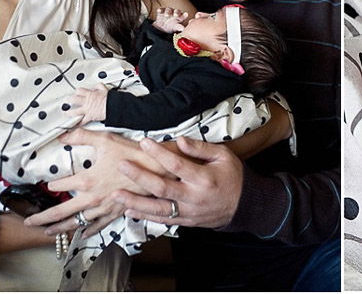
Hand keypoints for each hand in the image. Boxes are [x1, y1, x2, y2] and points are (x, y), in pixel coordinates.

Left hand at [24, 129, 171, 236]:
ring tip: (48, 232)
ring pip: (77, 222)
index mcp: (87, 179)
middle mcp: (92, 197)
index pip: (60, 183)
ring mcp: (103, 207)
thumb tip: (63, 135)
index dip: (51, 183)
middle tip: (30, 222)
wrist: (156, 169)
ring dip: (61, 228)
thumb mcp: (105, 140)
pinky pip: (98, 226)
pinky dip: (87, 232)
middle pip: (61, 212)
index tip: (46, 183)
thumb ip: (81, 136)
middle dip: (43, 218)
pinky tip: (81, 235)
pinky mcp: (116, 212)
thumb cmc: (132, 154)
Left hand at [66, 83, 107, 123]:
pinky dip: (79, 124)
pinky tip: (76, 125)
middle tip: (66, 101)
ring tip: (65, 113)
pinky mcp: (90, 116)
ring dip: (69, 113)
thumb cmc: (110, 98)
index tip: (76, 93)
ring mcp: (87, 109)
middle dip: (69, 100)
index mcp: (90, 94)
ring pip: (74, 111)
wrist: (114, 106)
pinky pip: (83, 121)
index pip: (79, 91)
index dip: (77, 92)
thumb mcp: (104, 89)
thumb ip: (99, 87)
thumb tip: (97, 86)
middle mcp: (86, 101)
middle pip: (74, 99)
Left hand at [113, 136, 242, 228]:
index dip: (159, 152)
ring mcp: (189, 212)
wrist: (245, 205)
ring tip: (116, 194)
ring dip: (135, 201)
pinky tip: (129, 210)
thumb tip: (179, 140)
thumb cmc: (233, 176)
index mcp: (204, 178)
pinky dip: (145, 216)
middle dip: (140, 176)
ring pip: (158, 208)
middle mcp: (194, 197)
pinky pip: (162, 220)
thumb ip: (201, 148)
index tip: (144, 142)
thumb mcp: (223, 155)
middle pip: (162, 188)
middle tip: (122, 165)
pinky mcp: (186, 221)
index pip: (177, 164)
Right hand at [153, 7, 188, 32]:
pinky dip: (160, 10)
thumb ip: (179, 27)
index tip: (186, 14)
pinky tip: (159, 11)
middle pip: (177, 11)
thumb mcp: (175, 27)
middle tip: (176, 15)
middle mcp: (174, 12)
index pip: (183, 15)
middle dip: (176, 12)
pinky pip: (161, 10)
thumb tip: (183, 29)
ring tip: (166, 15)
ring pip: (169, 10)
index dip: (184, 14)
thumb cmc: (171, 26)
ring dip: (168, 12)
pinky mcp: (161, 12)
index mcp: (180, 17)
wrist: (161, 27)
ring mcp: (168, 11)